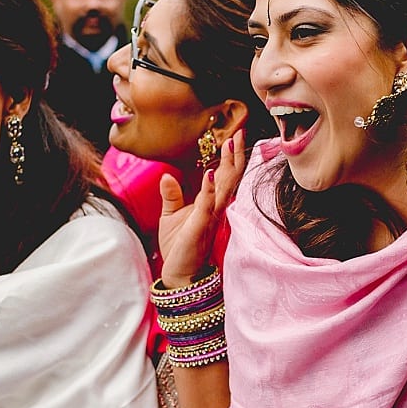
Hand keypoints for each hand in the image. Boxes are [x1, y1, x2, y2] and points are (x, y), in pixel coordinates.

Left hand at [157, 130, 246, 287]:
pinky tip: (210, 174)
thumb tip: (167, 175)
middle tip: (239, 133)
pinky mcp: (200, 227)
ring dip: (227, 165)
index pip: (223, 177)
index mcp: (210, 205)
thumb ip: (172, 195)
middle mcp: (215, 209)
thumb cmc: (178, 248)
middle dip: (234, 156)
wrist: (179, 275)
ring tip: (230, 144)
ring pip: (224, 187)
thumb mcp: (170, 216)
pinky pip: (207, 205)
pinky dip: (210, 190)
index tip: (232, 137)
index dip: (229, 158)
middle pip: (229, 178)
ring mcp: (210, 217)